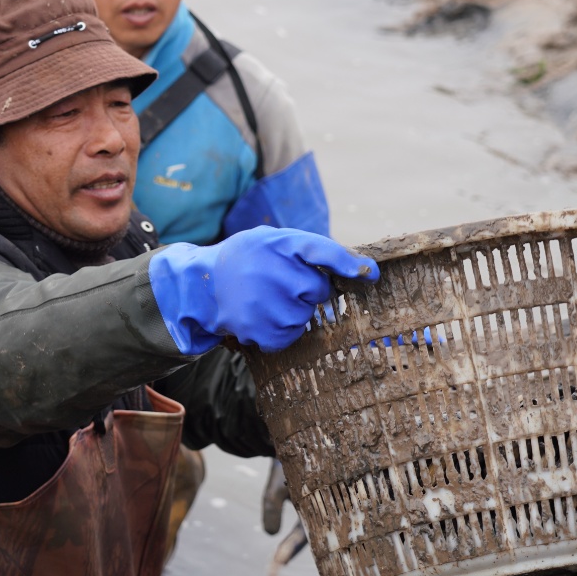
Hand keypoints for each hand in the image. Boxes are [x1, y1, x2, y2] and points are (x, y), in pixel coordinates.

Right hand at [149, 226, 378, 354]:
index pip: (320, 250)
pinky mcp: (258, 330)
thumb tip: (359, 267)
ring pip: (305, 315)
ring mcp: (263, 303)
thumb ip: (309, 248)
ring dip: (295, 310)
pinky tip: (264, 315)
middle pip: (318, 289)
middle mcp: (270, 270)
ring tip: (268, 298)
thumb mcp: (273, 240)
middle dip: (308, 288)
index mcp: (277, 242)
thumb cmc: (248, 258)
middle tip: (282, 281)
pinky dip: (283, 329)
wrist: (204, 284)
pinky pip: (291, 335)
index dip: (348, 262)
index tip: (372, 273)